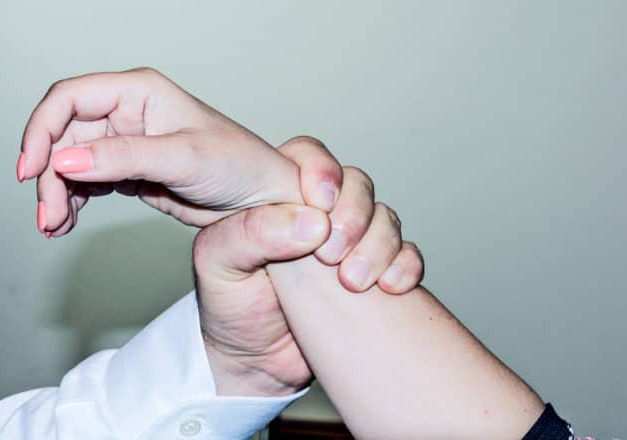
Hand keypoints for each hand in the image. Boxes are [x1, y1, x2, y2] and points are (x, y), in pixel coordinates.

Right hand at [18, 67, 327, 233]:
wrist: (262, 201)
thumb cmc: (240, 165)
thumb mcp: (183, 158)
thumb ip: (124, 157)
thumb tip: (66, 160)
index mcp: (141, 92)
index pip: (71, 98)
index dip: (42, 130)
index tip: (33, 169)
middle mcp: (129, 113)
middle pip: (64, 135)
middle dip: (49, 173)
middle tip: (48, 213)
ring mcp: (128, 144)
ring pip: (71, 162)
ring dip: (57, 192)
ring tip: (55, 224)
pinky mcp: (130, 172)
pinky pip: (87, 183)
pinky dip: (72, 202)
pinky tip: (66, 223)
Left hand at [194, 144, 423, 395]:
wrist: (256, 365)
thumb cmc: (230, 308)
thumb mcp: (219, 267)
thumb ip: (250, 234)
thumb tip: (310, 222)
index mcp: (277, 196)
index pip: (309, 157)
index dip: (322, 172)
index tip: (320, 205)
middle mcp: (318, 213)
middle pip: (357, 185)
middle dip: (354, 215)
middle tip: (331, 255)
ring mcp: (351, 242)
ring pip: (385, 218)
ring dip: (379, 245)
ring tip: (353, 282)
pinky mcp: (375, 272)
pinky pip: (407, 255)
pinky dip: (406, 265)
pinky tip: (391, 287)